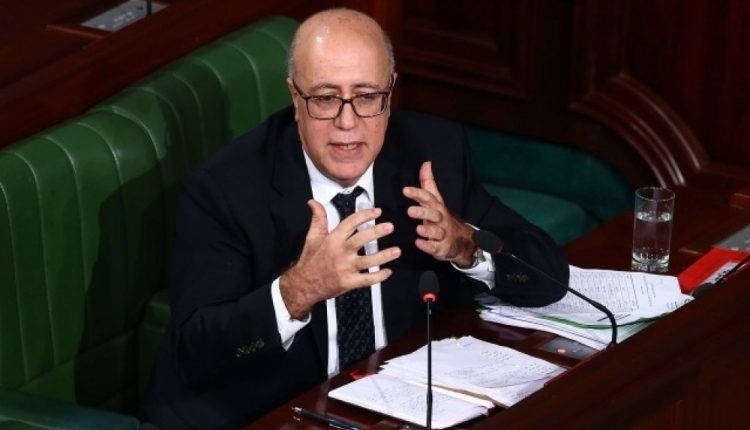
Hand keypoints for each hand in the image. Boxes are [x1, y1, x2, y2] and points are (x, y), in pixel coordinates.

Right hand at [280, 200, 400, 318]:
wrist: (304, 284)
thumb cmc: (310, 259)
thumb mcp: (312, 237)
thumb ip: (318, 219)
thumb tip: (314, 202)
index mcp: (333, 239)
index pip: (350, 223)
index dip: (365, 215)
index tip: (377, 211)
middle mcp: (340, 252)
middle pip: (361, 240)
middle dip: (376, 232)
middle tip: (390, 227)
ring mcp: (345, 268)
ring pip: (368, 261)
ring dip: (384, 256)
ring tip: (397, 251)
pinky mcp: (348, 282)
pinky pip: (367, 280)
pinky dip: (378, 277)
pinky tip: (388, 272)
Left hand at [403, 161, 475, 266]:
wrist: (461, 240)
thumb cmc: (442, 218)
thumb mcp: (436, 200)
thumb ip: (428, 183)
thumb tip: (426, 164)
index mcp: (436, 207)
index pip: (428, 198)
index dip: (417, 193)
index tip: (405, 190)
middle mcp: (440, 219)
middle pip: (433, 214)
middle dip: (422, 212)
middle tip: (409, 211)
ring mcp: (442, 234)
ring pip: (436, 232)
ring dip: (427, 230)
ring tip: (418, 229)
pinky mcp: (441, 247)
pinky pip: (435, 247)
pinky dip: (428, 246)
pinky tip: (419, 244)